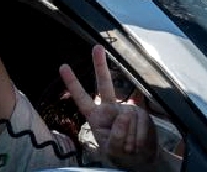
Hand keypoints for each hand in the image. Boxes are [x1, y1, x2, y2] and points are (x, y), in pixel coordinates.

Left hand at [60, 45, 157, 168]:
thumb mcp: (112, 149)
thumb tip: (124, 114)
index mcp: (96, 116)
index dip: (73, 83)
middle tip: (97, 47)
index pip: (82, 98)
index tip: (63, 66)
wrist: (143, 159)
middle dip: (100, 65)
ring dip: (129, 138)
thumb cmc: (122, 154)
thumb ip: (116, 135)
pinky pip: (140, 124)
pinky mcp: (142, 112)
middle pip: (104, 84)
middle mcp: (111, 108)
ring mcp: (127, 108)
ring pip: (127, 119)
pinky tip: (139, 142)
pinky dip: (139, 138)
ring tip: (130, 146)